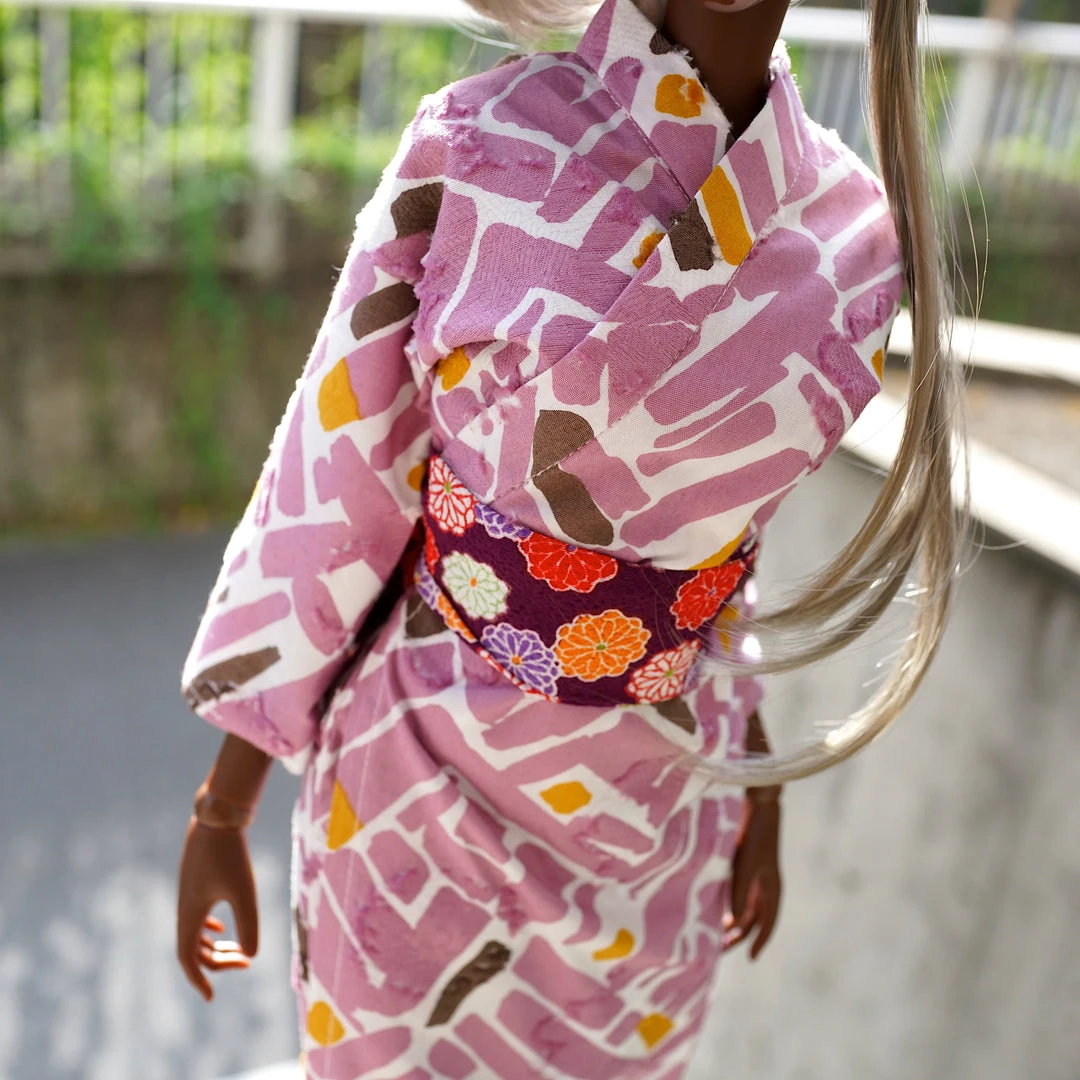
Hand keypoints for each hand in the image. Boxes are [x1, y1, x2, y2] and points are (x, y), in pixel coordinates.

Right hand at [176, 817, 258, 1000]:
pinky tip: (221, 926)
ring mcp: (189, 893)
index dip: (198, 980)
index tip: (211, 998)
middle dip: (218, 961)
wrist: (218, 817)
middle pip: (195, 948)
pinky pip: (197, 913)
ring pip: (195, 931)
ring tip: (240, 951)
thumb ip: (249, 924)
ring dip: (215, 945)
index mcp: (190, 915)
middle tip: (246, 963)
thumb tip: (251, 954)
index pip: (188, 959)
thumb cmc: (231, 855)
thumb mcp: (245, 891)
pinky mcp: (196, 880)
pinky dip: (207, 927)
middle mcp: (184, 907)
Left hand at [722, 794, 781, 959]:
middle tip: (721, 950)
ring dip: (734, 922)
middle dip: (739, 936)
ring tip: (716, 934)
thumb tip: (733, 923)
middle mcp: (766, 886)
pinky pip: (741, 894)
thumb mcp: (745, 867)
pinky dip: (731, 906)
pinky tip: (716, 908)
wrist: (757, 807)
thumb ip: (739, 894)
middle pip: (754, 919)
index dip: (760, 942)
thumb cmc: (753, 837)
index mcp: (772, 890)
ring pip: (746, 908)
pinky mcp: (748, 866)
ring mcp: (758, 877)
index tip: (751, 958)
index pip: (767, 923)